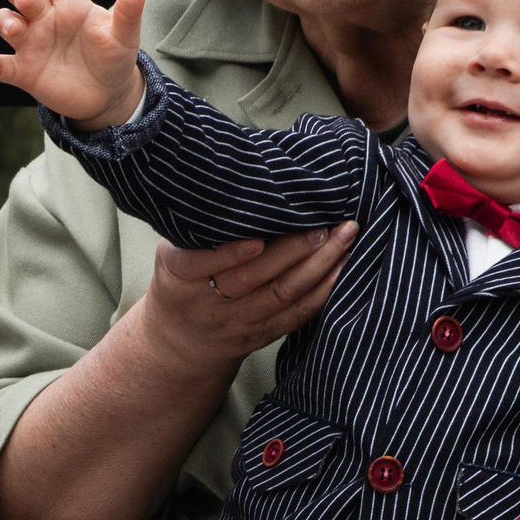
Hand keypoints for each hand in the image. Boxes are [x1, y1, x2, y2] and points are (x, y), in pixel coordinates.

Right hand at [0, 0, 147, 128]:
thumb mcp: (124, 35)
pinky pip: (1, 65)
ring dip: (4, 22)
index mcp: (70, 4)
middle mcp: (46, 19)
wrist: (107, 94)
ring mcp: (32, 43)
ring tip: (16, 30)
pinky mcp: (24, 71)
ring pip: (5, 22)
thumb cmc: (113, 55)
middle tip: (25, 0)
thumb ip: (128, 12)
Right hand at [139, 223, 355, 377]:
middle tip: (324, 226)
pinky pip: (299, 313)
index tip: (257, 238)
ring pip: (283, 294)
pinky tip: (345, 266)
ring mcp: (240, 320)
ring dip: (319, 265)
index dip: (230, 253)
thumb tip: (241, 179)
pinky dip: (325, 290)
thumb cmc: (182, 279)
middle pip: (252, 278)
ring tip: (344, 238)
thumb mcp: (174, 251)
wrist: (182, 340)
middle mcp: (211, 301)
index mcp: (182, 275)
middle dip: (292, 251)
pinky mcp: (265, 331)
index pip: (201, 264)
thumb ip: (201, 226)